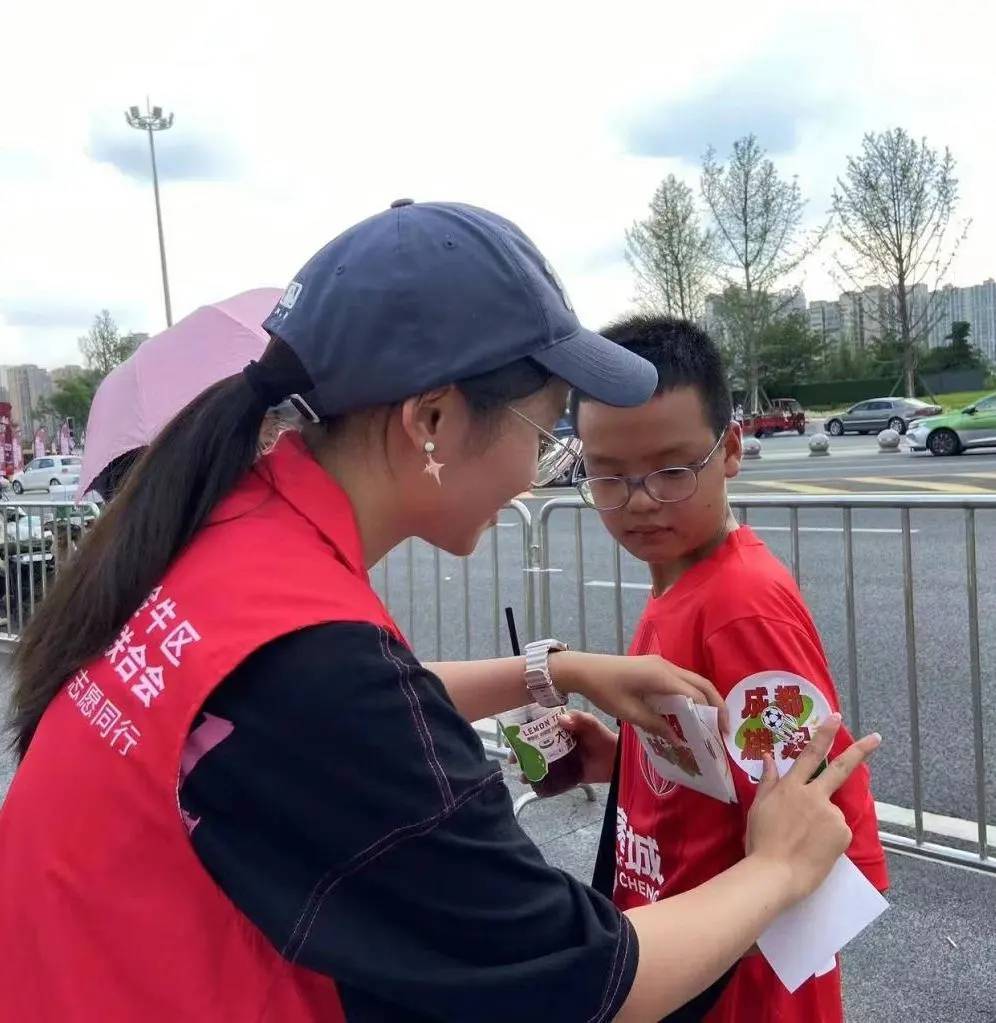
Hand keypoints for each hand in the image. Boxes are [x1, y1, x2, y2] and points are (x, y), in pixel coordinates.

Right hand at [508, 711, 618, 784]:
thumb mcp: (592, 725)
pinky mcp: (567, 774)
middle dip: (521, 752)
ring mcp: (562, 759)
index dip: (525, 731)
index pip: (539, 728)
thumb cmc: (604, 738)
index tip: (514, 736)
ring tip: (521, 775)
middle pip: (535, 746)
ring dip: (528, 768)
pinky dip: (541, 781)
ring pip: (540, 763)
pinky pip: (551, 778)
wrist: (618, 760)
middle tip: (512, 759)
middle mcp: (558, 743)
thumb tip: (561, 719)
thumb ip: (580, 720)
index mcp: (562, 728)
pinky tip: (533, 785)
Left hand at [551, 650, 727, 735]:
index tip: (721, 734)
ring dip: (705, 699)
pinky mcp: (655, 667)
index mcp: (662, 676)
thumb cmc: (605, 690)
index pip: (697, 695)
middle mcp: (666, 667)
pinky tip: (691, 712)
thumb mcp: (629, 713)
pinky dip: (691, 695)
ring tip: (711, 723)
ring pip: (693, 681)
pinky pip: (681, 680)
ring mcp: (661, 664)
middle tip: (725, 728)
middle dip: (717, 705)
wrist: (584, 669)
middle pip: (702, 684)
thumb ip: (656, 725)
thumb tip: (678, 739)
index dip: (711, 714)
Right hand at [745, 714, 881, 904]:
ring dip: (824, 822)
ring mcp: (831, 814)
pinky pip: (838, 831)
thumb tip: (768, 758)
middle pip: (840, 768)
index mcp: (791, 787)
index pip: (810, 754)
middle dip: (860, 751)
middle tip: (876, 737)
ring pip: (832, 811)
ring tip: (805, 842)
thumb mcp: (758, 807)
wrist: (774, 873)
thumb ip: (768, 781)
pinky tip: (815, 850)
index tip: (836, 717)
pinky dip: (830, 839)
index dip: (824, 734)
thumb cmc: (760, 841)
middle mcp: (814, 795)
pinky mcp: (842, 834)